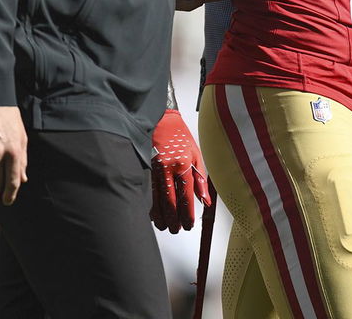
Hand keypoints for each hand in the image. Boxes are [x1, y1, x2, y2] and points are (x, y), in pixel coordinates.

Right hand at [150, 109, 210, 232]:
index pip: (186, 194)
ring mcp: (155, 169)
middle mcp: (168, 168)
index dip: (187, 212)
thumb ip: (201, 179)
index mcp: (183, 164)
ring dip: (161, 215)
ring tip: (165, 227)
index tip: (189, 224)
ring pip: (157, 198)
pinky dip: (151, 205)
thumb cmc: (180, 137)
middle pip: (170, 199)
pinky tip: (153, 215)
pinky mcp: (146, 169)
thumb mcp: (196, 155)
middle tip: (176, 230)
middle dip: (174, 218)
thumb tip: (205, 200)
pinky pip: (149, 191)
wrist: (161, 121)